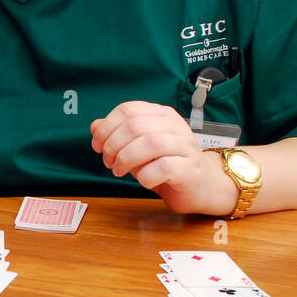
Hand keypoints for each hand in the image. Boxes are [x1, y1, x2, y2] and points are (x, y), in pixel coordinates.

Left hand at [90, 101, 233, 213]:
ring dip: (126, 159)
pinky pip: (164, 167)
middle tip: (109, 162)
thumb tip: (95, 126)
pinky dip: (146, 175)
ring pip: (150, 142)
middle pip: (135, 125)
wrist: (201, 186)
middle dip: (114, 145)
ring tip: (119, 171)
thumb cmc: (166, 165)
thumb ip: (118, 135)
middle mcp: (175, 126)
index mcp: (161, 115)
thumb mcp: (138, 147)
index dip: (107, 127)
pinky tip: (143, 180)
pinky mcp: (190, 168)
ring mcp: (185, 146)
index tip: (98, 146)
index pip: (128, 110)